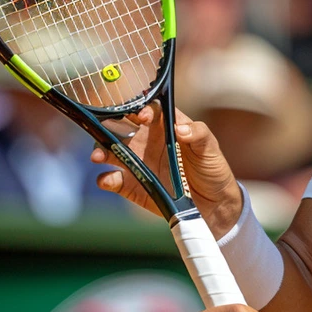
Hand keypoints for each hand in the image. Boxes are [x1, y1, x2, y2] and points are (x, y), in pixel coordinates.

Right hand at [91, 104, 242, 235]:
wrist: (213, 203)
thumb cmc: (212, 168)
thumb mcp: (210, 147)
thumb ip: (198, 134)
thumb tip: (181, 129)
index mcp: (164, 126)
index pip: (147, 110)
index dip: (141, 109)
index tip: (141, 117)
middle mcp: (146, 140)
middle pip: (120, 127)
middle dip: (106, 125)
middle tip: (101, 130)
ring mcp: (138, 162)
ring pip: (111, 151)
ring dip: (101, 151)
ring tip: (98, 156)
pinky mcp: (133, 185)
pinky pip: (113, 179)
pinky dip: (107, 179)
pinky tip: (109, 179)